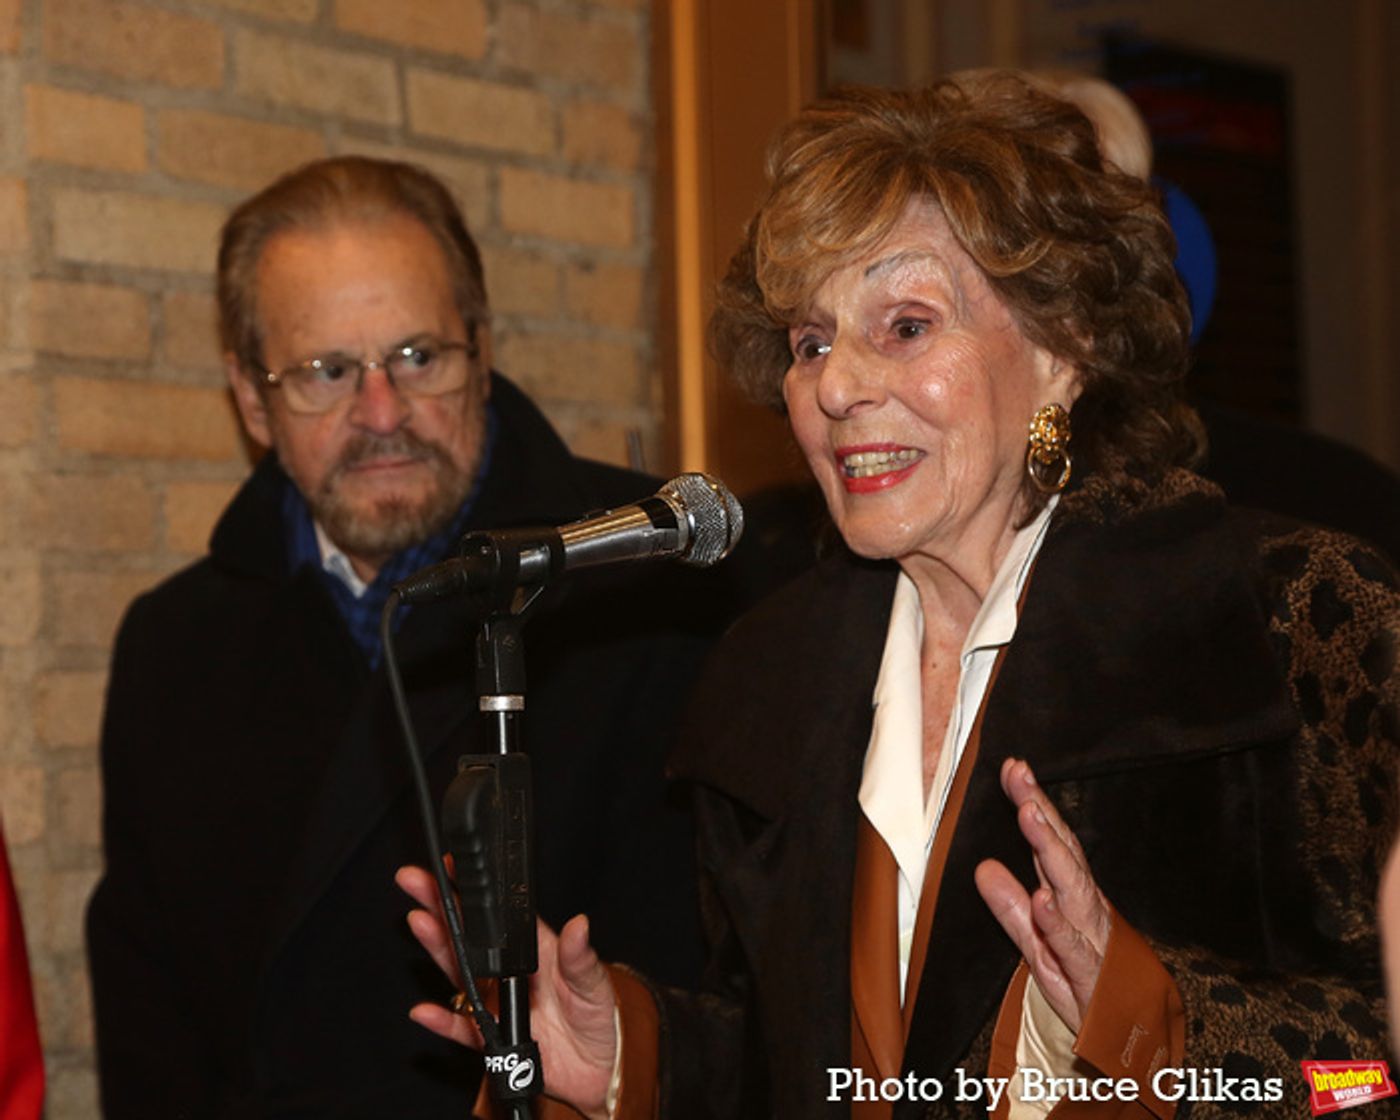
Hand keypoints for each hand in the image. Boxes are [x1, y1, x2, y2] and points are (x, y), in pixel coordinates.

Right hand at [395, 865, 618, 1118]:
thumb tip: (580, 925)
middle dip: (440, 907)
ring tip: (418, 921)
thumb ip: (581, 957)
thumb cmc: (599, 1016)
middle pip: (468, 936)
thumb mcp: (594, 983)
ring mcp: (498, 1003)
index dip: (475, 890)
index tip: (453, 866)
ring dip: (437, 948)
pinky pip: (463, 1028)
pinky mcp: (494, 1038)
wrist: (600, 1067)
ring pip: (458, 972)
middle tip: (415, 880)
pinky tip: (423, 1011)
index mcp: (534, 952)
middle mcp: (509, 973)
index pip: (499, 915)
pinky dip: (442, 1022)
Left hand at [974, 758, 1110, 1031]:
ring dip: (1050, 850)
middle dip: (1040, 810)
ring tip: (1029, 816)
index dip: (1032, 802)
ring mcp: (1091, 938)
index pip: (1049, 841)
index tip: (1012, 767)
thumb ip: (1011, 908)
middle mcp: (1084, 908)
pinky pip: (1074, 945)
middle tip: (1019, 775)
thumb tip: (983, 867)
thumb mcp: (1037, 945)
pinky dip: (1059, 923)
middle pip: (1062, 852)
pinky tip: (1044, 900)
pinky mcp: (1091, 974)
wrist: (1128, 1041)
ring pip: (1071, 887)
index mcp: (1070, 896)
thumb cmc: (1085, 985)